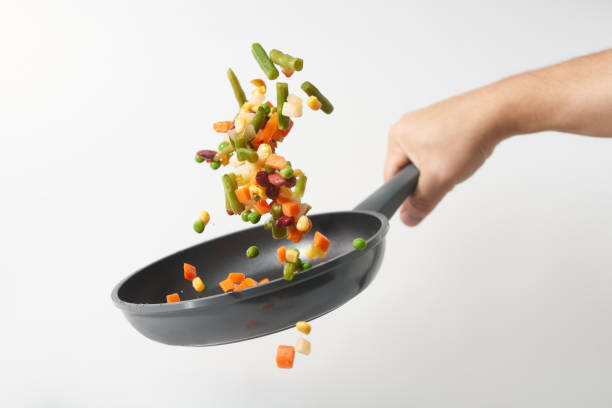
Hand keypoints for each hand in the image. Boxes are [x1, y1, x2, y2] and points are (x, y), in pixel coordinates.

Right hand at [385, 88, 505, 225]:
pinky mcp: (441, 120)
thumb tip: (409, 216)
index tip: (422, 196)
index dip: (406, 192)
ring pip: (424, 159)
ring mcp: (425, 121)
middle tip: (444, 175)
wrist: (497, 112)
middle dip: (426, 178)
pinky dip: (449, 155)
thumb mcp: (439, 179)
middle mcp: (408, 125)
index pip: (390, 177)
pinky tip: (462, 153)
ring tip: (456, 161)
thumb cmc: (467, 134)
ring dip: (439, 167)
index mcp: (397, 136)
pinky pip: (437, 148)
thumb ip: (421, 203)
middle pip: (407, 168)